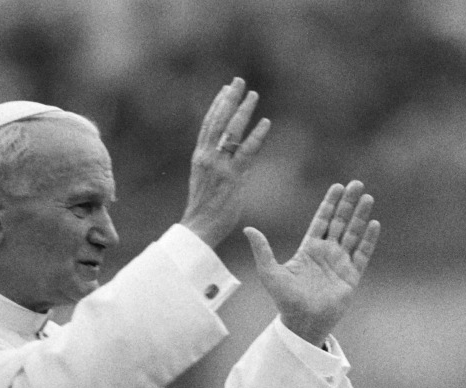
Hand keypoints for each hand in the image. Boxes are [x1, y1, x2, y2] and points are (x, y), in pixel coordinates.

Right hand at [180, 77, 271, 248]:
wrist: (199, 227)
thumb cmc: (204, 209)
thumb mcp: (205, 180)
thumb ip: (215, 164)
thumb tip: (229, 154)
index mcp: (200, 156)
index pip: (209, 124)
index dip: (218, 104)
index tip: (225, 88)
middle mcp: (207, 157)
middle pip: (219, 120)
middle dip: (229, 99)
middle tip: (239, 81)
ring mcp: (220, 166)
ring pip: (232, 131)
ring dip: (244, 111)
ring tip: (253, 94)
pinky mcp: (233, 177)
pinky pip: (247, 152)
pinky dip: (257, 136)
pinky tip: (266, 122)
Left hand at [245, 180, 379, 346]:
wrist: (302, 322)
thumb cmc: (284, 300)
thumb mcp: (269, 272)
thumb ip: (262, 250)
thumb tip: (248, 229)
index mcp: (309, 249)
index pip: (322, 220)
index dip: (329, 203)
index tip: (337, 186)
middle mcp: (327, 253)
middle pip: (340, 222)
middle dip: (348, 203)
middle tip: (357, 184)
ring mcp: (341, 263)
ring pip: (353, 234)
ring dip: (360, 216)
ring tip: (368, 197)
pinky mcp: (351, 276)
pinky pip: (362, 254)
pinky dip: (368, 239)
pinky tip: (374, 224)